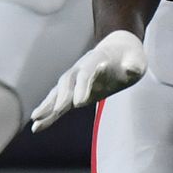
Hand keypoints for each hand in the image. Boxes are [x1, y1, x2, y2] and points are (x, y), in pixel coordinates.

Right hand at [30, 30, 146, 131]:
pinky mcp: (74, 89)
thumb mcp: (137, 60)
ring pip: (58, 92)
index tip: (80, 103)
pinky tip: (37, 123)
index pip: (86, 75)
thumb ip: (134, 65)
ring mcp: (75, 78)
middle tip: (57, 112)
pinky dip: (48, 109)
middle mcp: (80, 68)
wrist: (119, 49)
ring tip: (36, 120)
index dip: (83, 88)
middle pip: (68, 83)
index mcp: (96, 60)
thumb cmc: (130, 57)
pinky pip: (58, 99)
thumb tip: (131, 70)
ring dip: (48, 105)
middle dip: (62, 98)